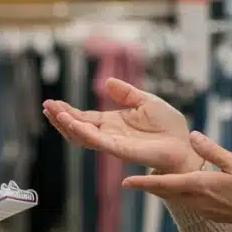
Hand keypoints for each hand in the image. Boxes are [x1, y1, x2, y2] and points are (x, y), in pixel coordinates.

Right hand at [42, 78, 202, 173]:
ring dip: (67, 125)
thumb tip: (107, 82)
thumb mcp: (146, 101)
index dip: (68, 112)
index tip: (52, 103)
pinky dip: (83, 132)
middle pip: (78, 128)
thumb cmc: (169, 126)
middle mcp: (109, 134)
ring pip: (83, 136)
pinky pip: (97, 141)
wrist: (184, 144)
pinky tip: (71, 123)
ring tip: (54, 113)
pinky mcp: (120, 150)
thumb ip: (126, 93)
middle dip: (61, 118)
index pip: (84, 118)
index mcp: (113, 123)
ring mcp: (113, 143)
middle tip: (46, 107)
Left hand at [122, 132, 231, 230]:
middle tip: (130, 182)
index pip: (165, 184)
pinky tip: (176, 189)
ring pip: (174, 199)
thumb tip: (192, 135)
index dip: (143, 183)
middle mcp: (197, 200)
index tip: (126, 182)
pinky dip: (175, 195)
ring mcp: (203, 210)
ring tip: (147, 183)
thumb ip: (212, 149)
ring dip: (160, 191)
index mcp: (201, 185)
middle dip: (147, 187)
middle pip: (165, 194)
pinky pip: (185, 203)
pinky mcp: (210, 214)